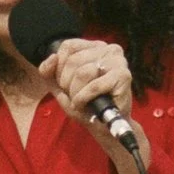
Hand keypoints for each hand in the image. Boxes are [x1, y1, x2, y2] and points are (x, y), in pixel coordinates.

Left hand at [39, 38, 147, 173]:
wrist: (104, 126)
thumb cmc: (85, 103)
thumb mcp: (59, 85)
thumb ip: (49, 70)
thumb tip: (52, 59)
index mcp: (95, 46)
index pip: (68, 46)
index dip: (59, 68)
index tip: (65, 83)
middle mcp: (109, 49)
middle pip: (74, 60)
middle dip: (67, 83)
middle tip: (75, 96)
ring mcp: (118, 61)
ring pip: (83, 73)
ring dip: (75, 93)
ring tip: (81, 102)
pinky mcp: (124, 76)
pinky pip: (93, 86)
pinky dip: (83, 99)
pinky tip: (85, 105)